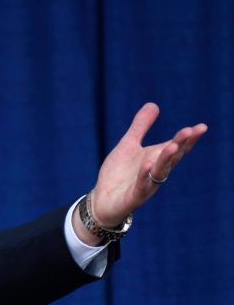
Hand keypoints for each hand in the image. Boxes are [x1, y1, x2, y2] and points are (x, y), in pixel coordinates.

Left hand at [74, 102, 206, 243]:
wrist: (103, 200)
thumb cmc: (118, 173)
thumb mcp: (128, 145)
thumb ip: (140, 127)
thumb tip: (154, 104)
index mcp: (156, 158)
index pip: (176, 146)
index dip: (188, 138)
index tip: (201, 127)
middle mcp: (155, 171)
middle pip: (172, 157)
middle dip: (181, 144)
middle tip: (190, 131)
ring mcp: (147, 184)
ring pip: (160, 171)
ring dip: (167, 159)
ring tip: (173, 145)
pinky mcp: (134, 196)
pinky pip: (142, 185)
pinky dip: (145, 174)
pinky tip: (147, 164)